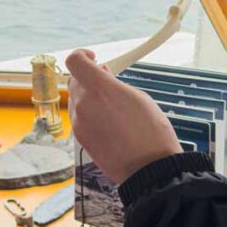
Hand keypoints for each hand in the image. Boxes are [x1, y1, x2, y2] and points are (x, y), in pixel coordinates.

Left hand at [66, 49, 180, 183]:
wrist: (149, 170)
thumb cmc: (152, 132)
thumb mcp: (138, 97)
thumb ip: (114, 85)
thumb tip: (102, 77)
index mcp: (100, 89)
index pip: (74, 61)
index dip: (82, 56)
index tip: (94, 59)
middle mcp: (83, 104)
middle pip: (75, 81)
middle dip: (89, 79)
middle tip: (108, 86)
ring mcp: (79, 123)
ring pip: (77, 101)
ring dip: (89, 98)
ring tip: (113, 110)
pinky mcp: (80, 139)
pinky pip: (80, 118)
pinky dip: (90, 115)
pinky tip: (110, 125)